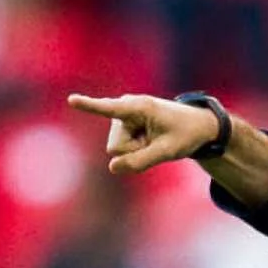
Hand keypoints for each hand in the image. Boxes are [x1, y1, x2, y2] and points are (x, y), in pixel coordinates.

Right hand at [67, 93, 219, 173]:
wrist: (196, 125)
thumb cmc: (185, 134)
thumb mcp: (168, 151)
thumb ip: (141, 161)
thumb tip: (112, 168)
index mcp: (139, 107)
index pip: (109, 108)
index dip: (90, 106)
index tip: (72, 100)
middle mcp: (125, 108)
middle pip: (116, 147)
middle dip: (135, 151)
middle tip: (157, 141)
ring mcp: (121, 117)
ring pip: (117, 150)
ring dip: (137, 149)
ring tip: (155, 138)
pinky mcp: (120, 125)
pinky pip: (120, 149)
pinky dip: (135, 149)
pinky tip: (146, 139)